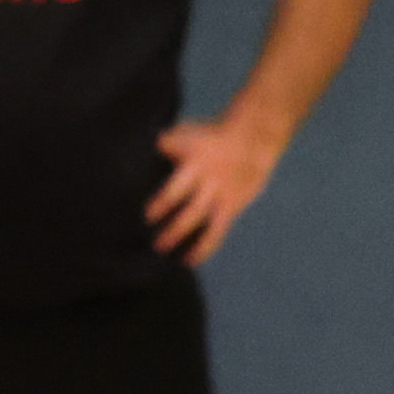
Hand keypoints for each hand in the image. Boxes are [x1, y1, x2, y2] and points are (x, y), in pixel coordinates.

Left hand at [150, 112, 286, 262]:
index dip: (163, 203)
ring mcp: (222, 194)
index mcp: (196, 161)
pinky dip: (205, 246)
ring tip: (169, 253)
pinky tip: (190, 260)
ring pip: (205, 221)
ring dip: (186, 238)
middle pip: (192, 208)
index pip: (178, 187)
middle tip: (157, 244)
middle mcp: (210, 180)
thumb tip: (140, 154)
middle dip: (175, 228)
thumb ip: (167, 145)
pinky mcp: (232, 205)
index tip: (148, 217)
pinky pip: (218, 230)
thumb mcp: (188, 132)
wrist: (253, 138)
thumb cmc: (211, 135)